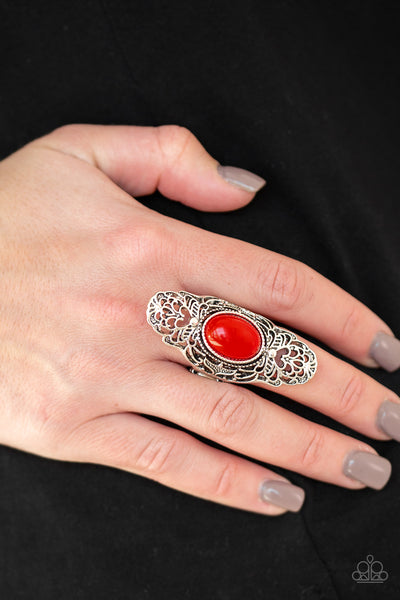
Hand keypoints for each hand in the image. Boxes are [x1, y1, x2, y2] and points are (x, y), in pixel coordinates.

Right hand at [0, 124, 398, 515]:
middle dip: (344, 394)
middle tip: (392, 421)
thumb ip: (171, 155)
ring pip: (232, 420)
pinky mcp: (76, 427)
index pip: (276, 285)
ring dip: (308, 448)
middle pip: (270, 360)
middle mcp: (140, 313)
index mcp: (150, 244)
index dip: (343, 318)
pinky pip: (169, 460)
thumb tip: (247, 189)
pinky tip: (280, 497)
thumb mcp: (81, 152)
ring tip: (361, 468)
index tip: (386, 348)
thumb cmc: (2, 217)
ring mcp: (109, 376)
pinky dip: (230, 484)